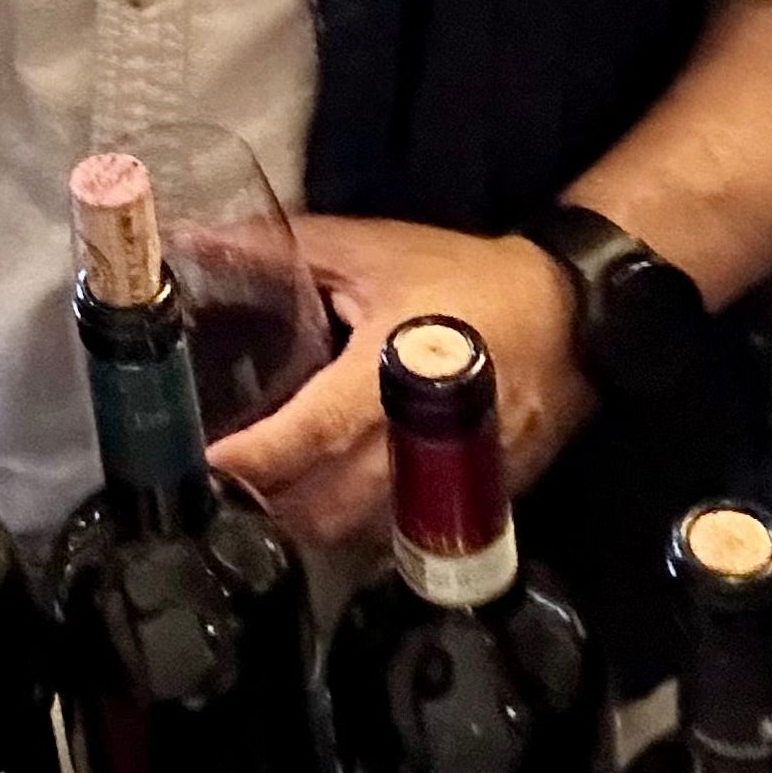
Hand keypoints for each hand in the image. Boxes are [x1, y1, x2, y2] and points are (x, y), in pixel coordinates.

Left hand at [205, 217, 590, 549]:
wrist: (572, 317)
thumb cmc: (463, 277)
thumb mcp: (371, 248)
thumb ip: (282, 248)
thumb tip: (200, 239)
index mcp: (392, 372)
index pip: (315, 431)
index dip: (257, 456)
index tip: (203, 468)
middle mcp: (422, 440)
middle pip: (331, 504)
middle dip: (269, 504)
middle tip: (216, 489)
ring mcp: (455, 481)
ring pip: (362, 532)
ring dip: (307, 525)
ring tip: (261, 501)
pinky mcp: (479, 503)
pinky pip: (402, 534)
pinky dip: (356, 529)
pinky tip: (327, 505)